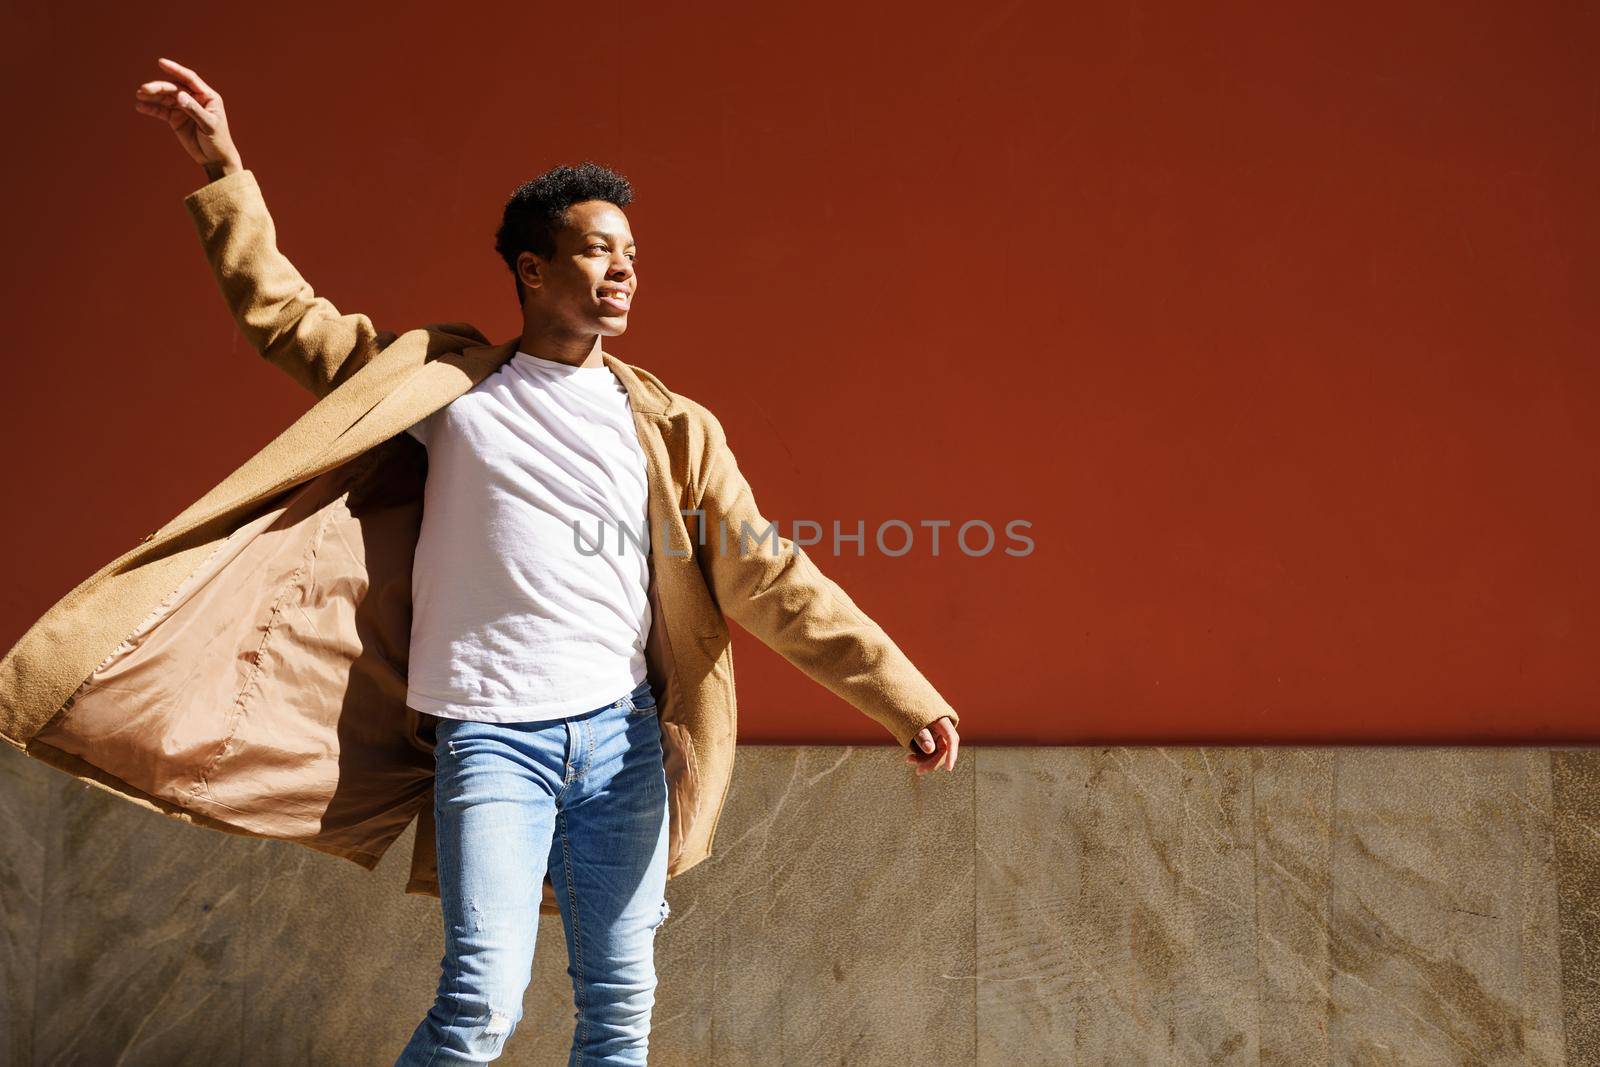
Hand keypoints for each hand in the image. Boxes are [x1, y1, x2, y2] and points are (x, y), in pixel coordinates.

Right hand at [133, 57, 242, 177]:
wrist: (215, 159)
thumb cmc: (218, 140)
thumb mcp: (209, 125)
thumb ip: (194, 110)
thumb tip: (179, 95)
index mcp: (207, 96)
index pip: (189, 79)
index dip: (176, 70)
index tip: (161, 62)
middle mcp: (194, 99)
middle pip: (174, 88)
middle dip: (159, 87)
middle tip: (145, 89)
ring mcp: (183, 108)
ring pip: (165, 98)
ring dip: (152, 96)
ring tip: (139, 96)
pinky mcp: (175, 119)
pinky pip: (161, 111)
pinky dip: (151, 109)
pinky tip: (140, 107)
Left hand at [904, 716, 958, 775]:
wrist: (906, 706)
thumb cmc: (910, 713)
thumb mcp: (914, 724)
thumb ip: (922, 736)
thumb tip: (930, 750)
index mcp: (944, 723)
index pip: (951, 739)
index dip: (951, 754)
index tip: (948, 768)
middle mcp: (944, 732)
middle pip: (943, 751)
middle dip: (931, 763)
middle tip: (918, 772)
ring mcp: (938, 737)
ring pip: (936, 754)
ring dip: (924, 761)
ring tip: (908, 760)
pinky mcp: (932, 742)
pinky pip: (930, 753)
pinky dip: (921, 757)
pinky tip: (910, 759)